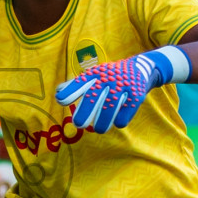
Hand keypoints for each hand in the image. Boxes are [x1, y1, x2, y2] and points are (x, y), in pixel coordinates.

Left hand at [55, 46, 186, 133]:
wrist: (139, 69)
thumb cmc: (110, 76)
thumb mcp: (93, 76)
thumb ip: (75, 85)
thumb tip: (58, 94)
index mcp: (95, 75)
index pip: (79, 83)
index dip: (69, 92)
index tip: (61, 100)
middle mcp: (107, 80)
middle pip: (92, 99)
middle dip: (83, 114)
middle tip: (79, 124)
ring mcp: (122, 88)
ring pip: (107, 113)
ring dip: (101, 124)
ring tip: (99, 128)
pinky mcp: (135, 98)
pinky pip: (122, 118)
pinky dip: (118, 121)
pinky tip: (118, 118)